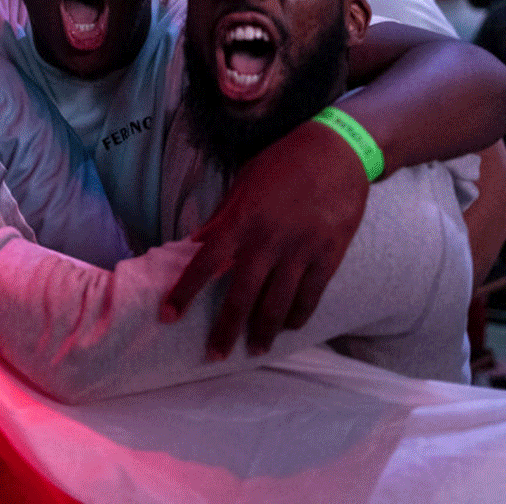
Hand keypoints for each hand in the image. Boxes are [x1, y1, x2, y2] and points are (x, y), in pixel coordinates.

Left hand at [159, 119, 368, 358]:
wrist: (337, 150)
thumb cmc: (283, 162)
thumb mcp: (243, 184)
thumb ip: (221, 218)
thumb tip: (196, 243)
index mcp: (240, 221)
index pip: (204, 264)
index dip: (184, 293)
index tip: (168, 316)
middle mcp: (267, 240)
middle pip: (242, 296)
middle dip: (226, 330)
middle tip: (214, 355)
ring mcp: (301, 250)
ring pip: (278, 303)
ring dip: (264, 331)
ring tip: (255, 350)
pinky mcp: (329, 255)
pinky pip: (311, 295)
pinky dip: (298, 315)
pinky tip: (289, 326)